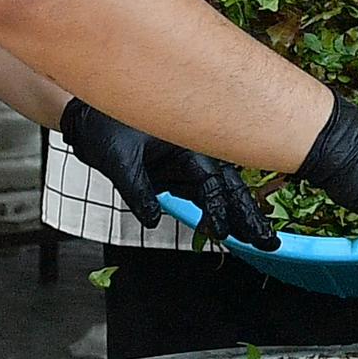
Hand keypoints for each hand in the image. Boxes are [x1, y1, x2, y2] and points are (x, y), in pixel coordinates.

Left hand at [59, 98, 278, 248]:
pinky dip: (221, 208)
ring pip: (224, 189)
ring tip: (261, 238)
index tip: (223, 232)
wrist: (88, 118)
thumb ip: (137, 191)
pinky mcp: (177, 172)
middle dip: (249, 213)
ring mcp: (187, 162)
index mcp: (184, 144)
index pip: (211, 181)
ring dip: (242, 213)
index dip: (219, 208)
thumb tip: (153, 218)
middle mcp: (192, 153)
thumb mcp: (118, 161)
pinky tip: (234, 226)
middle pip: (229, 186)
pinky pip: (206, 191)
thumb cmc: (103, 127)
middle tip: (268, 240)